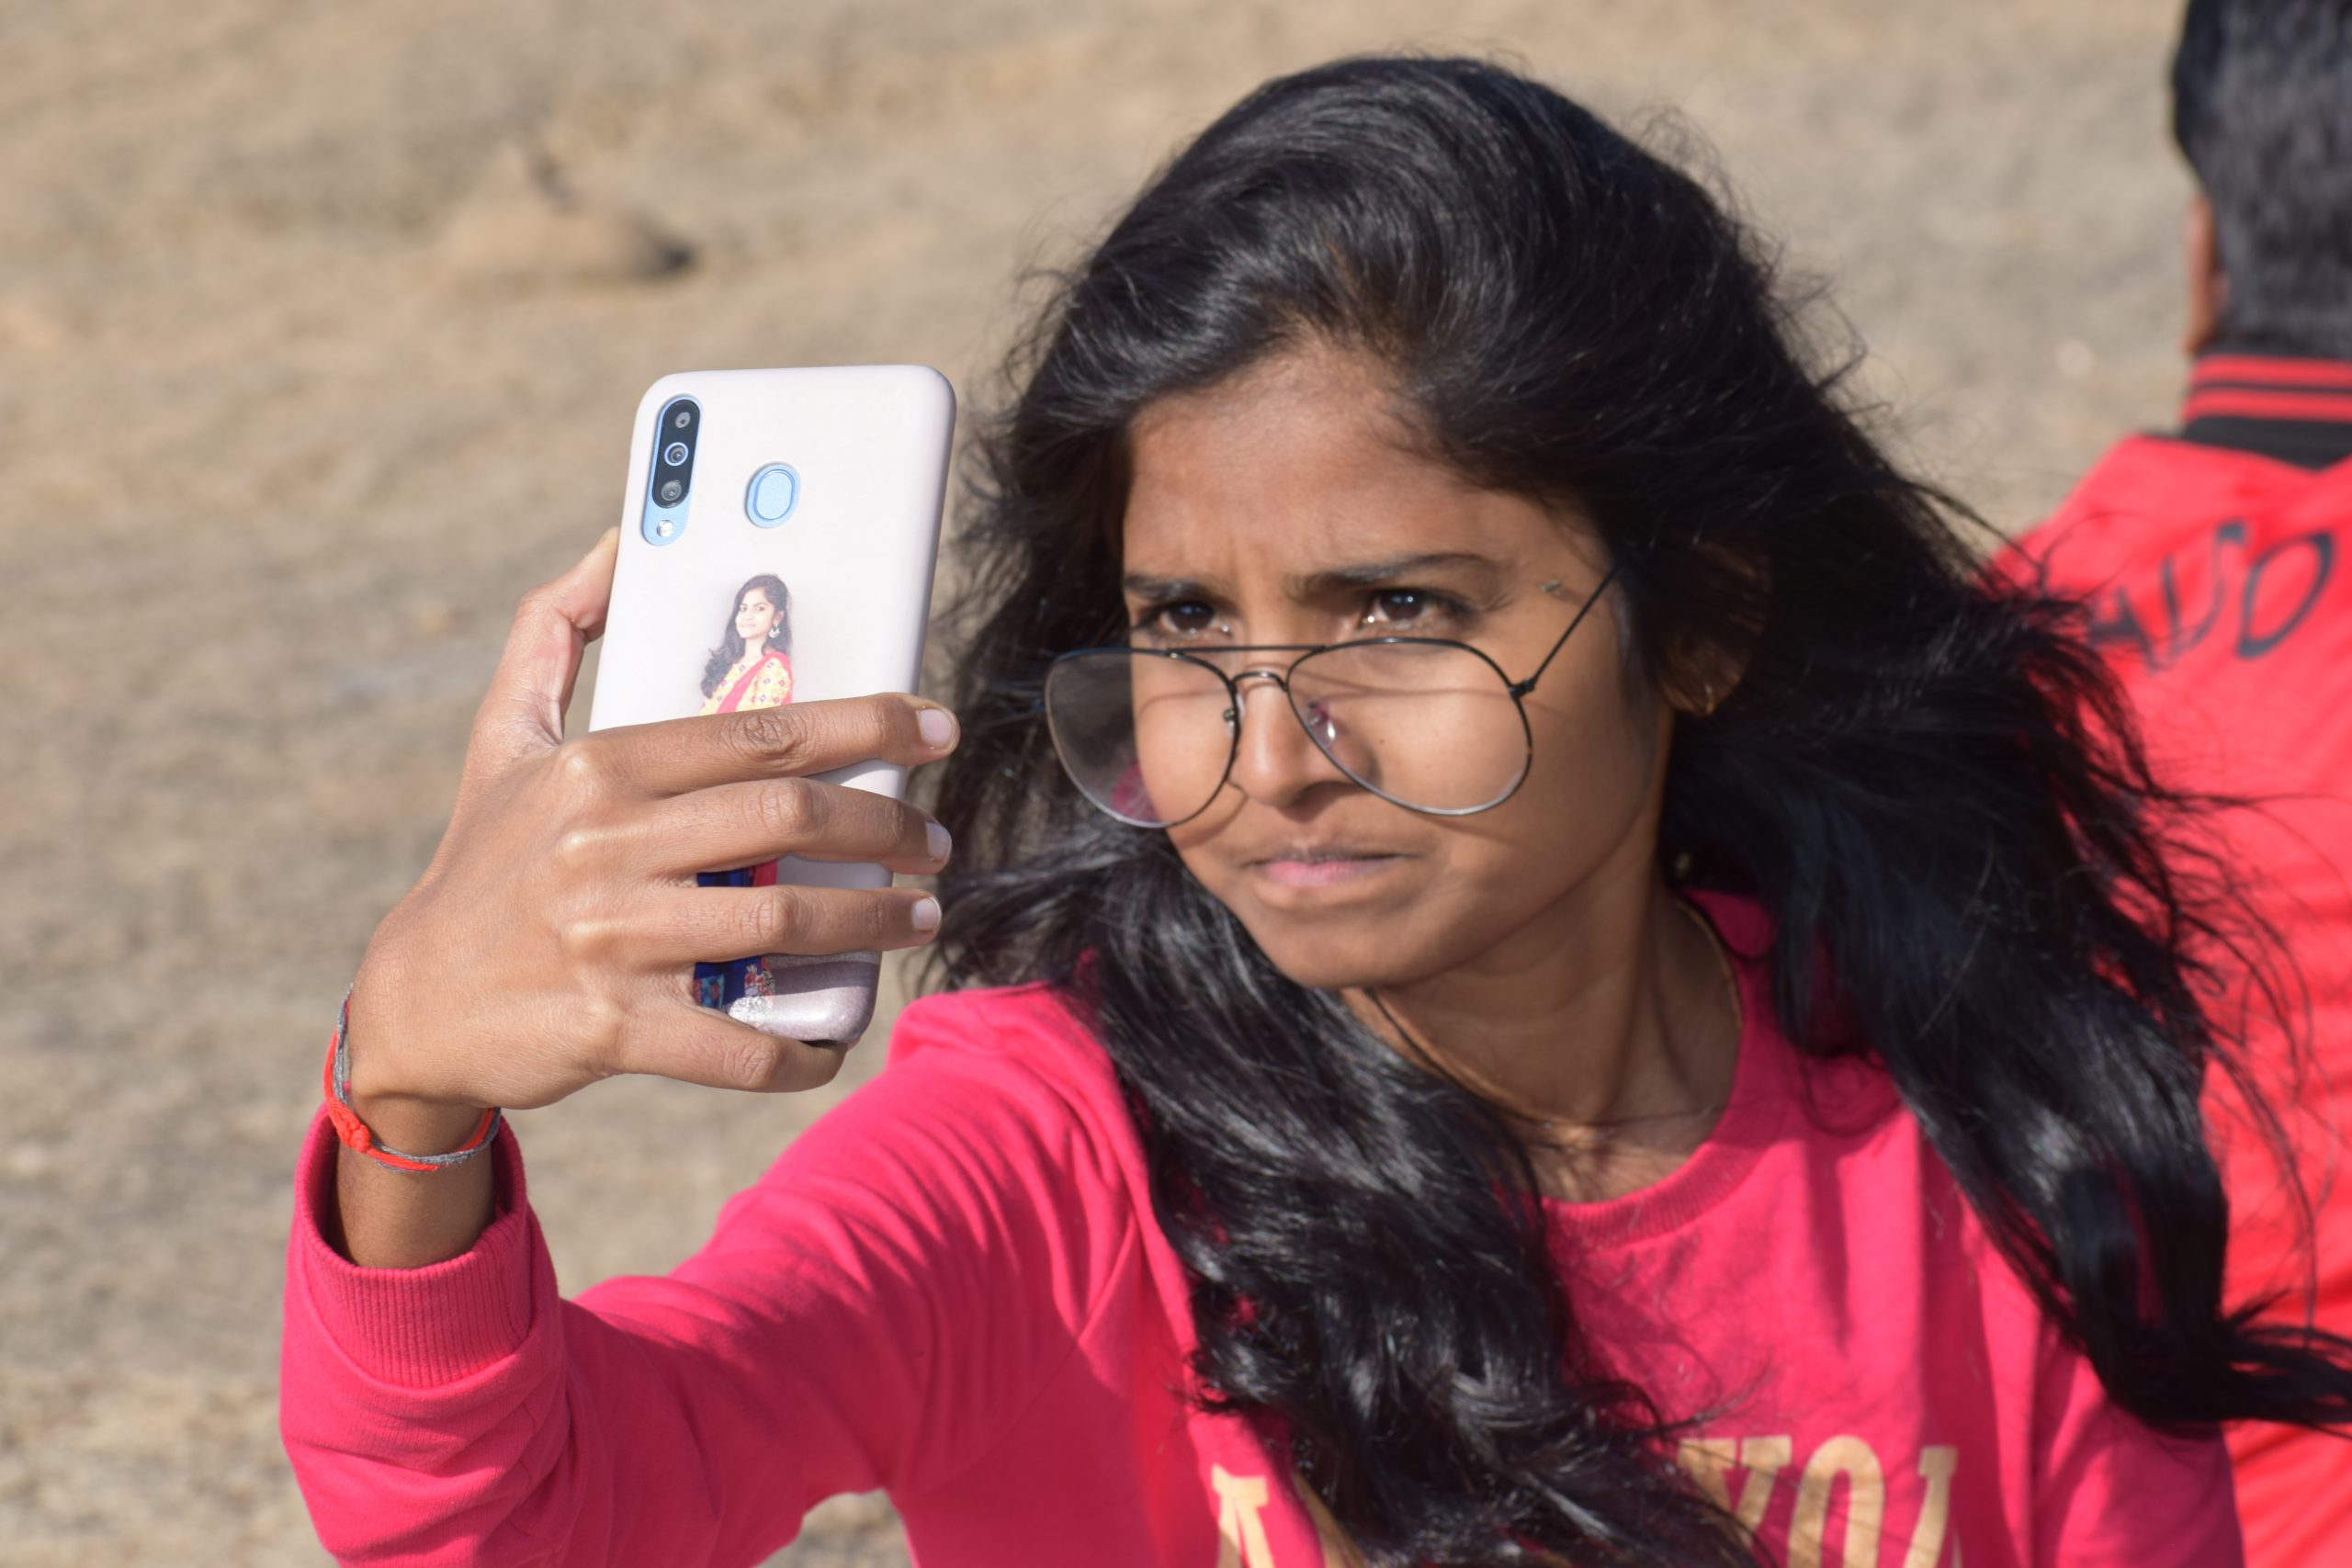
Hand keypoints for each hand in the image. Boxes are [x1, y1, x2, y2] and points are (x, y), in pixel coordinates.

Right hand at [341, 529, 956, 1149]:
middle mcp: (606, 846)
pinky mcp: (615, 1028)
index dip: (869, 725)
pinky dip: (801, 1050)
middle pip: (791, 821)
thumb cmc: (484, 862)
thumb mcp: (502, 738)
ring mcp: (612, 941)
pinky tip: (838, 1039)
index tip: (935, 730)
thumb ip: (552, 631)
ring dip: (874, 923)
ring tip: (922, 916)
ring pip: (784, 925)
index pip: (762, 732)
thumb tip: (615, 541)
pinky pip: (737, 1045)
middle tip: (937, 842)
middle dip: (889, 828)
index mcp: (599, 768)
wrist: (414, 1004)